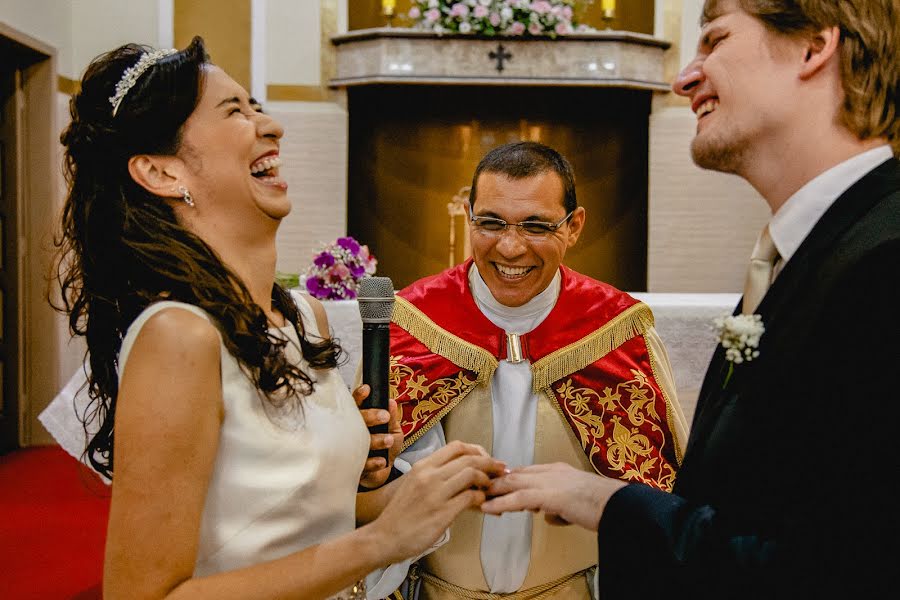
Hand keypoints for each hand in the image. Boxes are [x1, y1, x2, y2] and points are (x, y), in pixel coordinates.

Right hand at [354, 385, 403, 488]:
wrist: (383, 473)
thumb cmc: (386, 447)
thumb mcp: (394, 430)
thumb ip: (392, 418)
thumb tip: (391, 402)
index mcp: (361, 420)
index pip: (355, 404)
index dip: (359, 396)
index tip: (367, 390)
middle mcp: (353, 432)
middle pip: (354, 420)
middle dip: (369, 416)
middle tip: (384, 416)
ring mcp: (351, 449)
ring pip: (357, 441)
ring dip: (375, 440)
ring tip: (388, 440)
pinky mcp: (353, 467)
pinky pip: (361, 463)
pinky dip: (373, 461)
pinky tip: (381, 460)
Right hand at [371, 441, 505, 563]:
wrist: (384, 537)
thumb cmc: (401, 514)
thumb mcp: (414, 485)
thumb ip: (437, 475)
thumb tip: (463, 472)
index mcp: (422, 466)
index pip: (456, 446)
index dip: (477, 450)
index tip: (486, 458)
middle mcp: (429, 475)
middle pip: (469, 458)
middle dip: (490, 463)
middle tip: (501, 470)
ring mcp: (436, 493)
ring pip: (472, 473)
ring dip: (487, 480)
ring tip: (490, 488)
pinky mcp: (442, 512)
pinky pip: (471, 497)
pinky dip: (481, 498)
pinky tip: (481, 503)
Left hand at [480, 462, 627, 531]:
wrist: (619, 506)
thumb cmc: (604, 507)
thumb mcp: (577, 505)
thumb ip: (560, 509)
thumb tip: (549, 517)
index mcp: (558, 471)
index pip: (526, 472)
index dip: (507, 479)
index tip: (493, 485)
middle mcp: (551, 472)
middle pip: (515, 474)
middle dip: (495, 482)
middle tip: (478, 489)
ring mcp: (550, 482)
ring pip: (512, 483)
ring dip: (493, 491)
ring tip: (476, 497)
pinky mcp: (549, 496)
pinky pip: (518, 499)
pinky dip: (500, 502)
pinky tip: (487, 509)